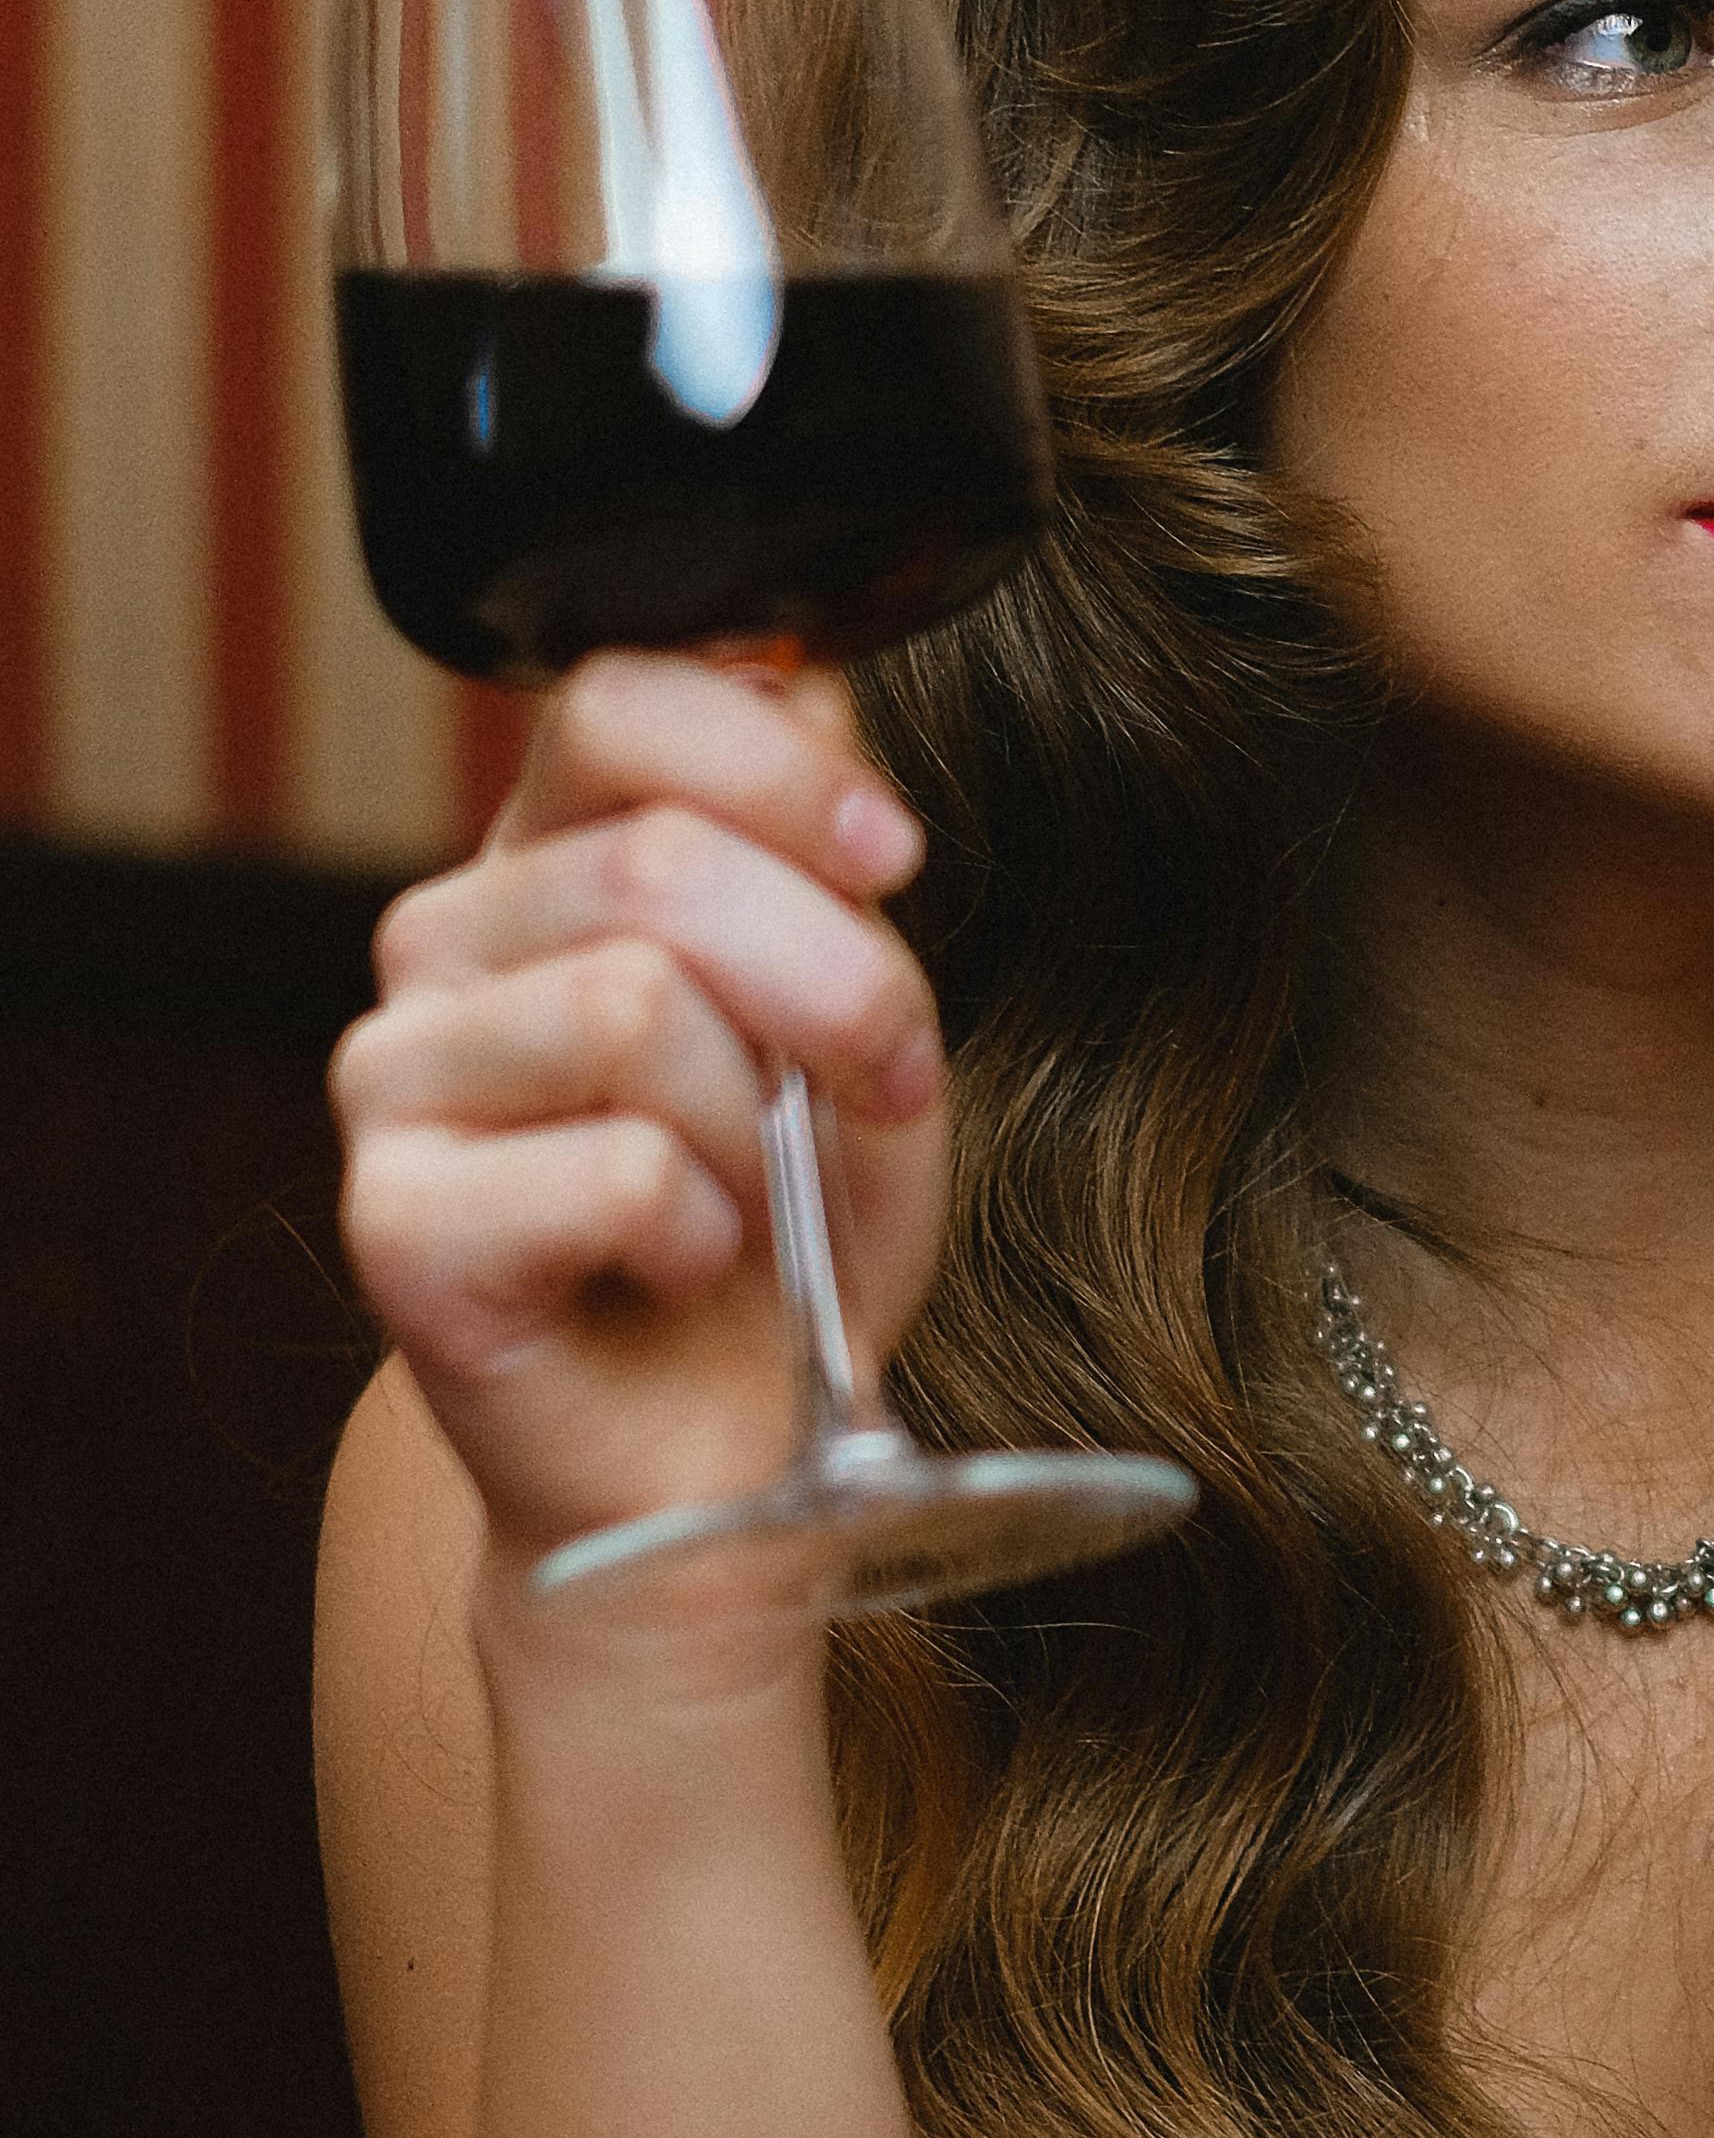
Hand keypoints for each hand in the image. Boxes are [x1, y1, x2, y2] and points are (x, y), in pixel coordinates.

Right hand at [333, 654, 948, 1590]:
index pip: (622, 701)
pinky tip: (685, 1265)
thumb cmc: (787, 1239)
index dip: (781, 768)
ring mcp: (395, 1075)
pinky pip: (612, 1168)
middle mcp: (447, 940)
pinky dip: (702, 1229)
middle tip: (885, 1083)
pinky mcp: (395, 1220)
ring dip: (760, 1129)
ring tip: (755, 1201)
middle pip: (658, 862)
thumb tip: (804, 682)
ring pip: (633, 1009)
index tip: (894, 856)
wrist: (720, 1456)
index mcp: (553, 859)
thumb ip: (828, 866)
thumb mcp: (860, 1033)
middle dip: (830, 980)